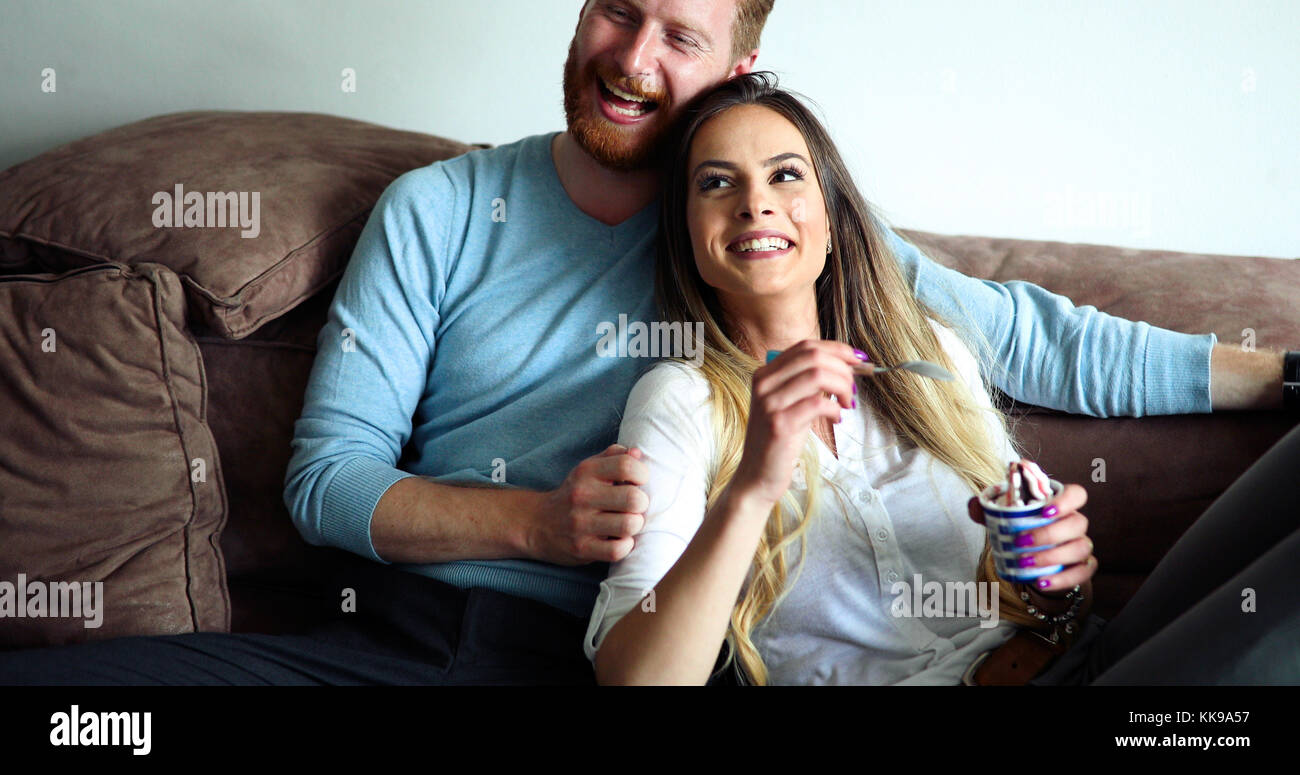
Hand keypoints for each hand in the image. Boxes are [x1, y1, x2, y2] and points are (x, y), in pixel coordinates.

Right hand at [530, 444, 649, 564]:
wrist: (537, 523)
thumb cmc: (574, 494)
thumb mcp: (589, 469)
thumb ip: (614, 456)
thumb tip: (638, 453)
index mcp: (586, 472)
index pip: (626, 465)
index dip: (642, 473)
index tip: (639, 482)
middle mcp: (582, 495)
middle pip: (633, 498)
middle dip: (642, 503)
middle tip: (635, 506)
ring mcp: (581, 524)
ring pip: (629, 525)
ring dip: (635, 525)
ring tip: (628, 522)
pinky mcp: (582, 548)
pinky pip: (617, 550)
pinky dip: (626, 545)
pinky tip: (620, 539)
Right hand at [732, 340, 861, 507]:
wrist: (757, 476)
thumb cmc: (780, 440)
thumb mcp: (790, 404)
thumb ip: (808, 384)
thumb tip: (846, 366)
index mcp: (764, 374)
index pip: (804, 347)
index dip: (836, 349)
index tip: (858, 360)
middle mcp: (763, 384)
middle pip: (813, 357)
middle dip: (843, 369)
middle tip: (853, 388)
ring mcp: (769, 403)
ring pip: (817, 375)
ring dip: (842, 386)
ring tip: (848, 403)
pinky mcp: (779, 424)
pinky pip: (817, 403)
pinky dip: (835, 408)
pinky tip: (837, 418)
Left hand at [966, 481, 1098, 593]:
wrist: (1034, 562)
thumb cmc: (1022, 532)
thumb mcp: (1004, 520)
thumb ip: (987, 510)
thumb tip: (974, 505)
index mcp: (1060, 506)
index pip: (1076, 494)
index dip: (1066, 500)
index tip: (1045, 511)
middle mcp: (1075, 524)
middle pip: (1078, 523)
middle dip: (1049, 533)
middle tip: (1021, 541)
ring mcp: (1081, 545)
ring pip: (1080, 548)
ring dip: (1052, 556)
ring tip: (1026, 562)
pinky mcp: (1082, 567)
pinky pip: (1082, 572)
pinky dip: (1063, 578)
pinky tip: (1041, 582)